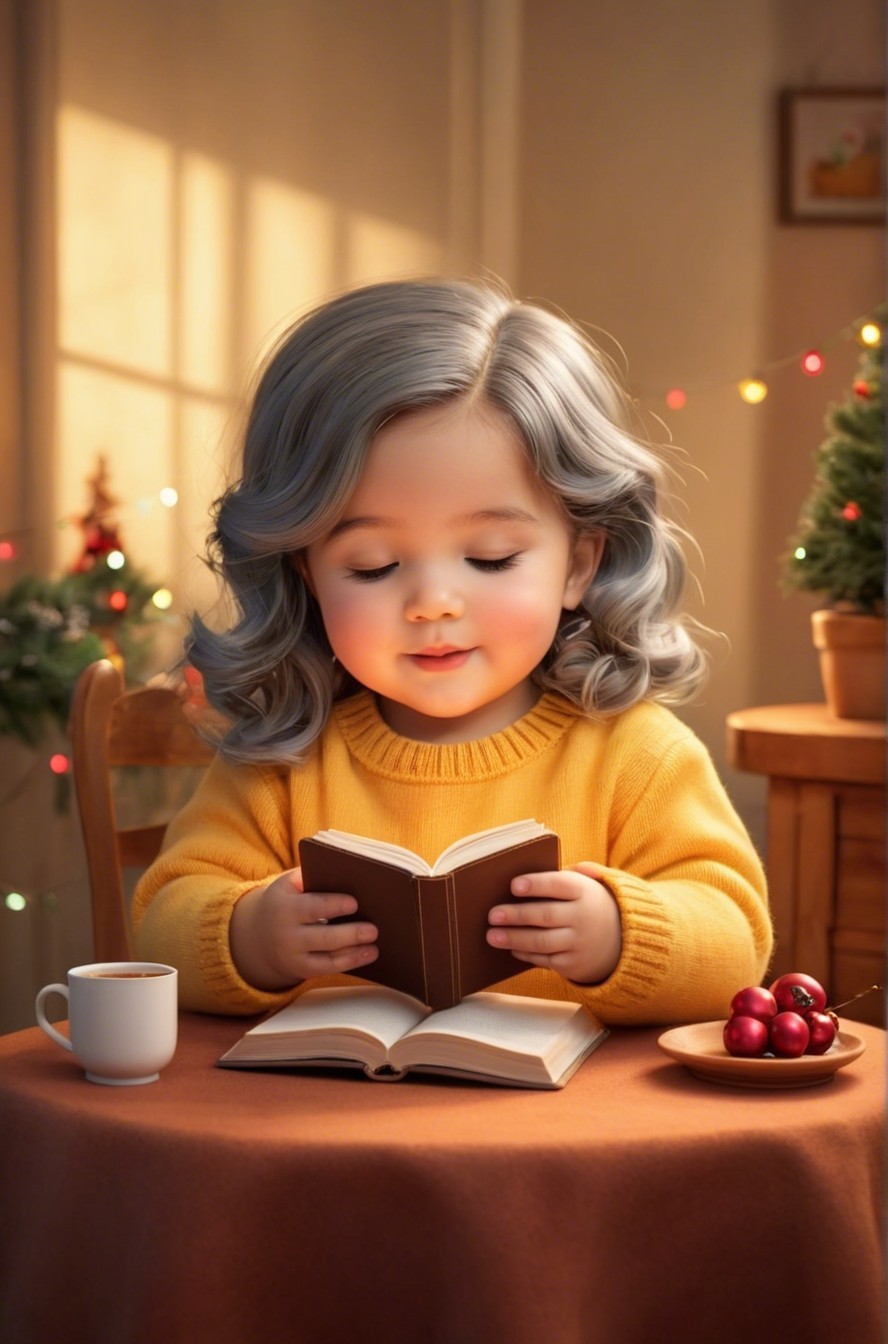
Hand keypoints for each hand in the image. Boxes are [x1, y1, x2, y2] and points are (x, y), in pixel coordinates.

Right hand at [229, 867, 378, 990]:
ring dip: (354, 952)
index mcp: (284, 907)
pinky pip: (328, 968)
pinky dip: (351, 962)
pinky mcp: (302, 970)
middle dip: (349, 933)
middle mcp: (286, 934)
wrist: (258, 934)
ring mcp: (293, 955)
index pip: (311, 907)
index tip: (354, 903)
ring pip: (327, 957)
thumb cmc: (286, 900)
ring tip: (375, 945)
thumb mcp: (289, 884)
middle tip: (373, 929)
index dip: (332, 905)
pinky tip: (369, 953)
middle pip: (322, 936)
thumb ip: (312, 876)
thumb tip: (349, 871)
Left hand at [486, 863, 620, 984]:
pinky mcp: (574, 964)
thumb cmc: (589, 905)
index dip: (536, 885)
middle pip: (546, 915)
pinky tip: (511, 948)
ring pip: (542, 941)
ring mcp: (580, 943)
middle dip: (517, 915)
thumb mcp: (587, 885)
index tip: (513, 885)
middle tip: (492, 915)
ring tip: (492, 936)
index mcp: (585, 891)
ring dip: (515, 939)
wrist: (622, 940)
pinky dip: (526, 954)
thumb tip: (531, 871)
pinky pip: (546, 959)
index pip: (559, 884)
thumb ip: (565, 874)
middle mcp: (584, 917)